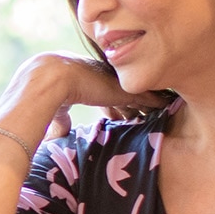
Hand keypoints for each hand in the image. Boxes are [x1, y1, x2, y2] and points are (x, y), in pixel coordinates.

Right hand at [12, 52, 170, 129]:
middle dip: (131, 103)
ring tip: (159, 110)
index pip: (102, 93)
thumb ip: (61, 121)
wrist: (49, 79)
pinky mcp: (125, 90)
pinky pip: (147, 96)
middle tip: (143, 113)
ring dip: (146, 102)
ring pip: (136, 92)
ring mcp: (114, 83)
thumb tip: (58, 136)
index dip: (111, 104)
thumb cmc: (46, 95)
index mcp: (84, 80)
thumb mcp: (56, 109)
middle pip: (121, 91)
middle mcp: (101, 78)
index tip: (118, 115)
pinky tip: (168, 106)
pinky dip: (157, 102)